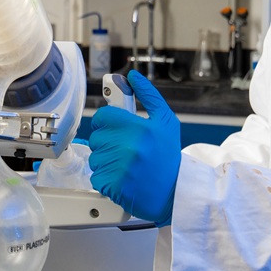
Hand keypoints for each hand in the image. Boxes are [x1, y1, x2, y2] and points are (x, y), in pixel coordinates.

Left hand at [87, 70, 180, 224]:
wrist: (174, 193)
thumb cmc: (168, 157)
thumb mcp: (166, 122)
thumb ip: (149, 96)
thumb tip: (133, 77)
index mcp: (139, 128)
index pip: (103, 117)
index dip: (108, 123)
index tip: (117, 129)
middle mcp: (128, 147)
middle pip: (97, 137)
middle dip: (108, 142)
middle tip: (125, 149)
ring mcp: (118, 167)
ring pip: (95, 157)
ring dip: (106, 160)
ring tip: (126, 164)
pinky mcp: (111, 185)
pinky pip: (96, 175)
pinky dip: (106, 178)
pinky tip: (122, 177)